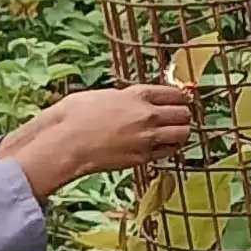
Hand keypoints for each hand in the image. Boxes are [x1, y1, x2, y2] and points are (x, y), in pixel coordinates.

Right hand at [1, 85, 193, 199]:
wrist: (66, 144)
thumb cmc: (74, 117)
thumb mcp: (101, 95)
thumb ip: (123, 97)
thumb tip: (130, 100)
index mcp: (137, 94)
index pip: (175, 93)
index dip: (181, 98)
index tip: (180, 101)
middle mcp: (148, 114)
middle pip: (184, 113)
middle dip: (182, 116)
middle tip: (176, 119)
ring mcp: (147, 137)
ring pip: (183, 133)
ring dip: (180, 133)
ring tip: (172, 134)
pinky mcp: (143, 157)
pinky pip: (168, 152)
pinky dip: (168, 149)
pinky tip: (160, 147)